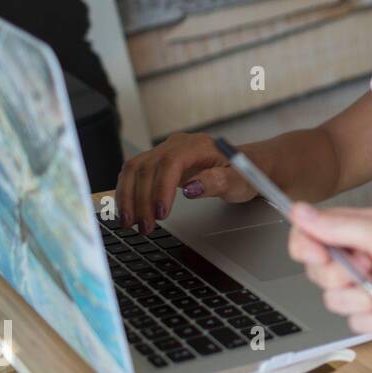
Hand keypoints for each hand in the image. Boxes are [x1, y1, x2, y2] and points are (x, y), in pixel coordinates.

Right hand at [113, 132, 256, 233]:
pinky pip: (133, 173)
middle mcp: (177, 145)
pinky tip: (128, 211)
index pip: (171, 162)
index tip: (161, 213)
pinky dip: (127, 192)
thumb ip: (218, 182)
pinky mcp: (156, 162)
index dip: (161, 188)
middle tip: (146, 227)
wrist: (244, 165)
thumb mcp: (240, 181)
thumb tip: (191, 188)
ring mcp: (164, 151)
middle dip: (143, 200)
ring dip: (129, 197)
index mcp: (198, 146)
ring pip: (134, 169)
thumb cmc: (243, 173)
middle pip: (148, 167)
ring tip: (132, 224)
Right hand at [287, 203, 371, 342]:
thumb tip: (299, 210)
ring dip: (364, 301)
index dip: (308, 245)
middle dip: (343, 277)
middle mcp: (365, 255)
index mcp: (365, 229)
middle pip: (319, 270)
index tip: (321, 255)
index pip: (314, 233)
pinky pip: (355, 323)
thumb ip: (338, 226)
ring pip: (335, 300)